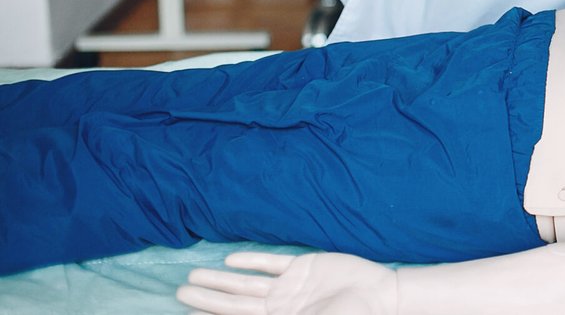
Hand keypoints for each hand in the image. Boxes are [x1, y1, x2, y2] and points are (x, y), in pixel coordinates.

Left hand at [177, 251, 397, 314]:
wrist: (380, 295)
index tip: (186, 313)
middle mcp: (278, 307)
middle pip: (234, 303)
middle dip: (206, 298)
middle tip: (178, 291)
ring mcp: (289, 286)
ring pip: (246, 284)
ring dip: (220, 281)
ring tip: (193, 276)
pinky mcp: (304, 266)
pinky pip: (272, 264)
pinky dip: (251, 263)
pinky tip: (231, 261)